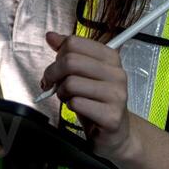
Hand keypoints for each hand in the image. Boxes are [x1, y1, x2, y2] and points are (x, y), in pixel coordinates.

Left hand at [40, 33, 133, 158]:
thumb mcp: (82, 73)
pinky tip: (78, 108)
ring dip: (61, 92)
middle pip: (71, 61)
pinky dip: (70, 106)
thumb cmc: (97, 101)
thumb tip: (51, 36)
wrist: (115, 132)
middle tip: (51, 83)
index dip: (58, 55)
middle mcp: (117, 74)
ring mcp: (116, 95)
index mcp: (111, 58)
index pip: (75, 43)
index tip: (55, 66)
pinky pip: (77, 103)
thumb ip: (68, 53)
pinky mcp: (111, 116)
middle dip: (53, 73)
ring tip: (68, 97)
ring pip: (71, 83)